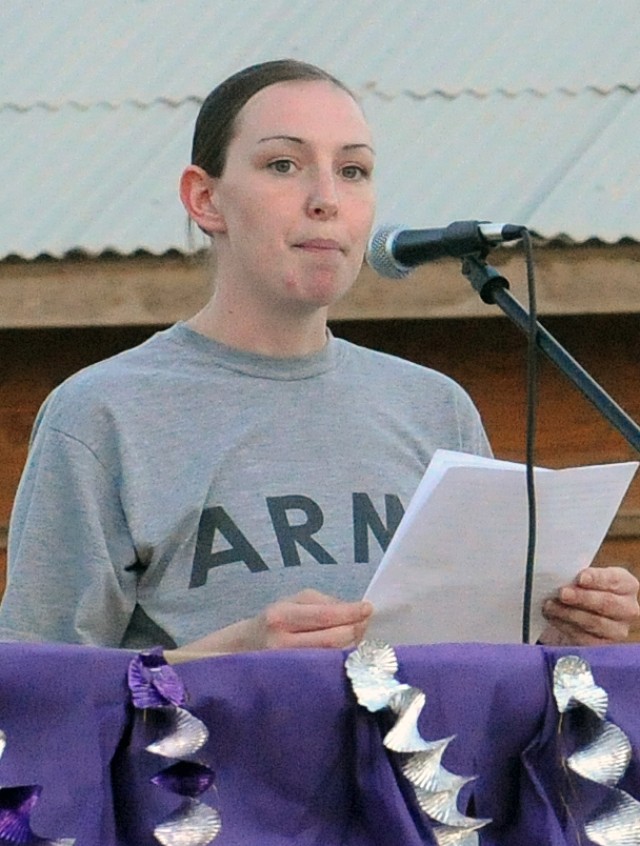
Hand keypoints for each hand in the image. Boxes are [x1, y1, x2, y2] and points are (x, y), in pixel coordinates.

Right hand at [167, 589, 372, 660]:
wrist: (239, 653)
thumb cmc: (271, 623)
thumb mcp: (290, 602)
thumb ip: (321, 602)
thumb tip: (353, 610)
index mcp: (281, 617)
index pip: (325, 616)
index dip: (351, 613)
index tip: (368, 608)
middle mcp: (282, 644)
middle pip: (334, 639)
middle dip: (356, 629)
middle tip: (365, 622)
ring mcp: (288, 667)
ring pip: (333, 656)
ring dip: (352, 645)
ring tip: (357, 635)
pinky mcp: (294, 683)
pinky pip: (326, 670)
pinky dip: (341, 659)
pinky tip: (346, 652)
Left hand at [540, 566, 639, 645]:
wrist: (578, 613)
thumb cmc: (582, 590)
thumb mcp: (583, 579)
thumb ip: (578, 578)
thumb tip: (562, 577)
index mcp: (627, 585)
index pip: (614, 580)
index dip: (597, 578)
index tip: (580, 578)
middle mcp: (628, 609)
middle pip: (607, 603)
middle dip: (582, 598)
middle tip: (562, 593)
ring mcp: (619, 630)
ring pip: (595, 622)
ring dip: (569, 613)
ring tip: (551, 606)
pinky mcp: (605, 646)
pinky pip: (586, 639)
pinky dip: (567, 627)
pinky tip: (554, 619)